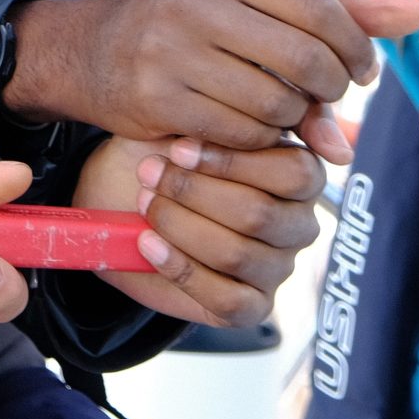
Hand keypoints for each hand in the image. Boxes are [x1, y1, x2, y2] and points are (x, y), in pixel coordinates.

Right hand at [3, 0, 418, 164]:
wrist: (92, 54)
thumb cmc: (193, 24)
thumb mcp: (256, 0)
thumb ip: (338, 5)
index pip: (321, 8)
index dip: (355, 48)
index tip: (359, 70)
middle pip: (304, 59)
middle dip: (329, 88)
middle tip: (326, 98)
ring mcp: (169, 49)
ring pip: (275, 101)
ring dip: (293, 118)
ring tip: (283, 111)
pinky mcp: (157, 99)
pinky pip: (241, 131)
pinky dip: (259, 139)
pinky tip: (250, 127)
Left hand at [73, 133, 324, 326]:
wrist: (116, 194)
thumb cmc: (162, 153)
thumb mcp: (188, 121)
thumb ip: (234, 113)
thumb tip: (302, 128)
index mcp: (300, 174)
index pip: (296, 173)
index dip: (233, 162)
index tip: (177, 148)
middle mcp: (298, 222)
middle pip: (262, 215)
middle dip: (194, 193)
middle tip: (148, 174)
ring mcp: (277, 267)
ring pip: (239, 255)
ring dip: (180, 226)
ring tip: (143, 203)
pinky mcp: (252, 305)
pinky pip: (229, 300)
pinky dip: (182, 270)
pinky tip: (147, 244)